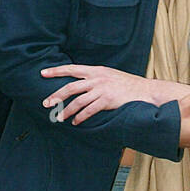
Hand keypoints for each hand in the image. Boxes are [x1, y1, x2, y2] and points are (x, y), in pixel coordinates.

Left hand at [41, 64, 176, 123]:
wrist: (146, 91)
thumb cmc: (128, 85)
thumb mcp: (110, 76)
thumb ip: (96, 78)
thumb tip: (81, 84)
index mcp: (97, 70)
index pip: (72, 68)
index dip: (56, 71)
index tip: (43, 73)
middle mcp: (97, 78)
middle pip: (70, 87)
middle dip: (56, 96)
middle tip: (46, 104)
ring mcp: (102, 89)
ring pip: (78, 101)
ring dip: (67, 110)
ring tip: (60, 118)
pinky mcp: (107, 101)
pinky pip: (89, 110)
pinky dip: (80, 117)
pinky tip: (76, 122)